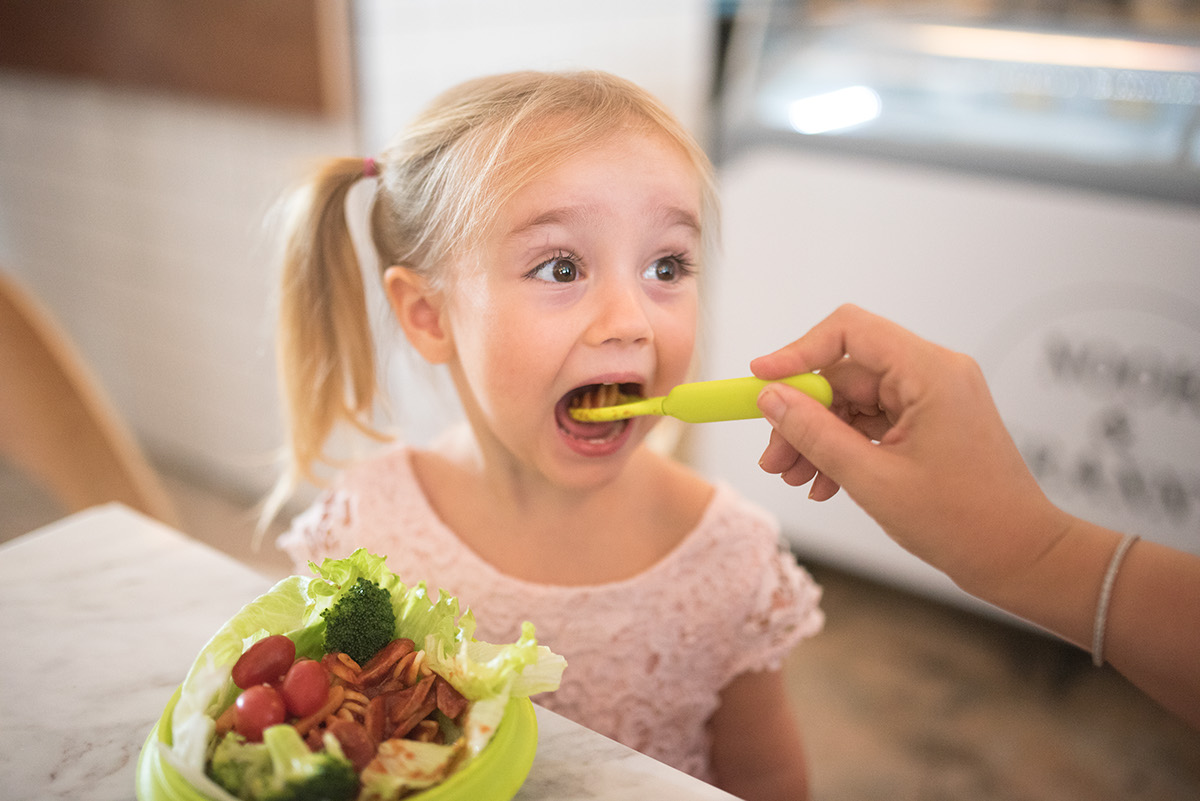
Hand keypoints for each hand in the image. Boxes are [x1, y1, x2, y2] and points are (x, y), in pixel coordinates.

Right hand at [750, 304, 1069, 595]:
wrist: (1019, 557)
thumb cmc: (962, 521)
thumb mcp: (872, 479)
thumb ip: (815, 433)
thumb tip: (770, 398)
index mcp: (929, 372)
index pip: (849, 331)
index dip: (797, 351)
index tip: (759, 379)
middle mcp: (933, 373)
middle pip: (844, 373)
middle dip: (801, 414)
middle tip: (773, 457)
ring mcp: (932, 397)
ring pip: (852, 401)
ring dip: (818, 437)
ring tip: (793, 478)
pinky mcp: (930, 421)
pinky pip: (871, 422)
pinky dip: (843, 448)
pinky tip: (823, 484)